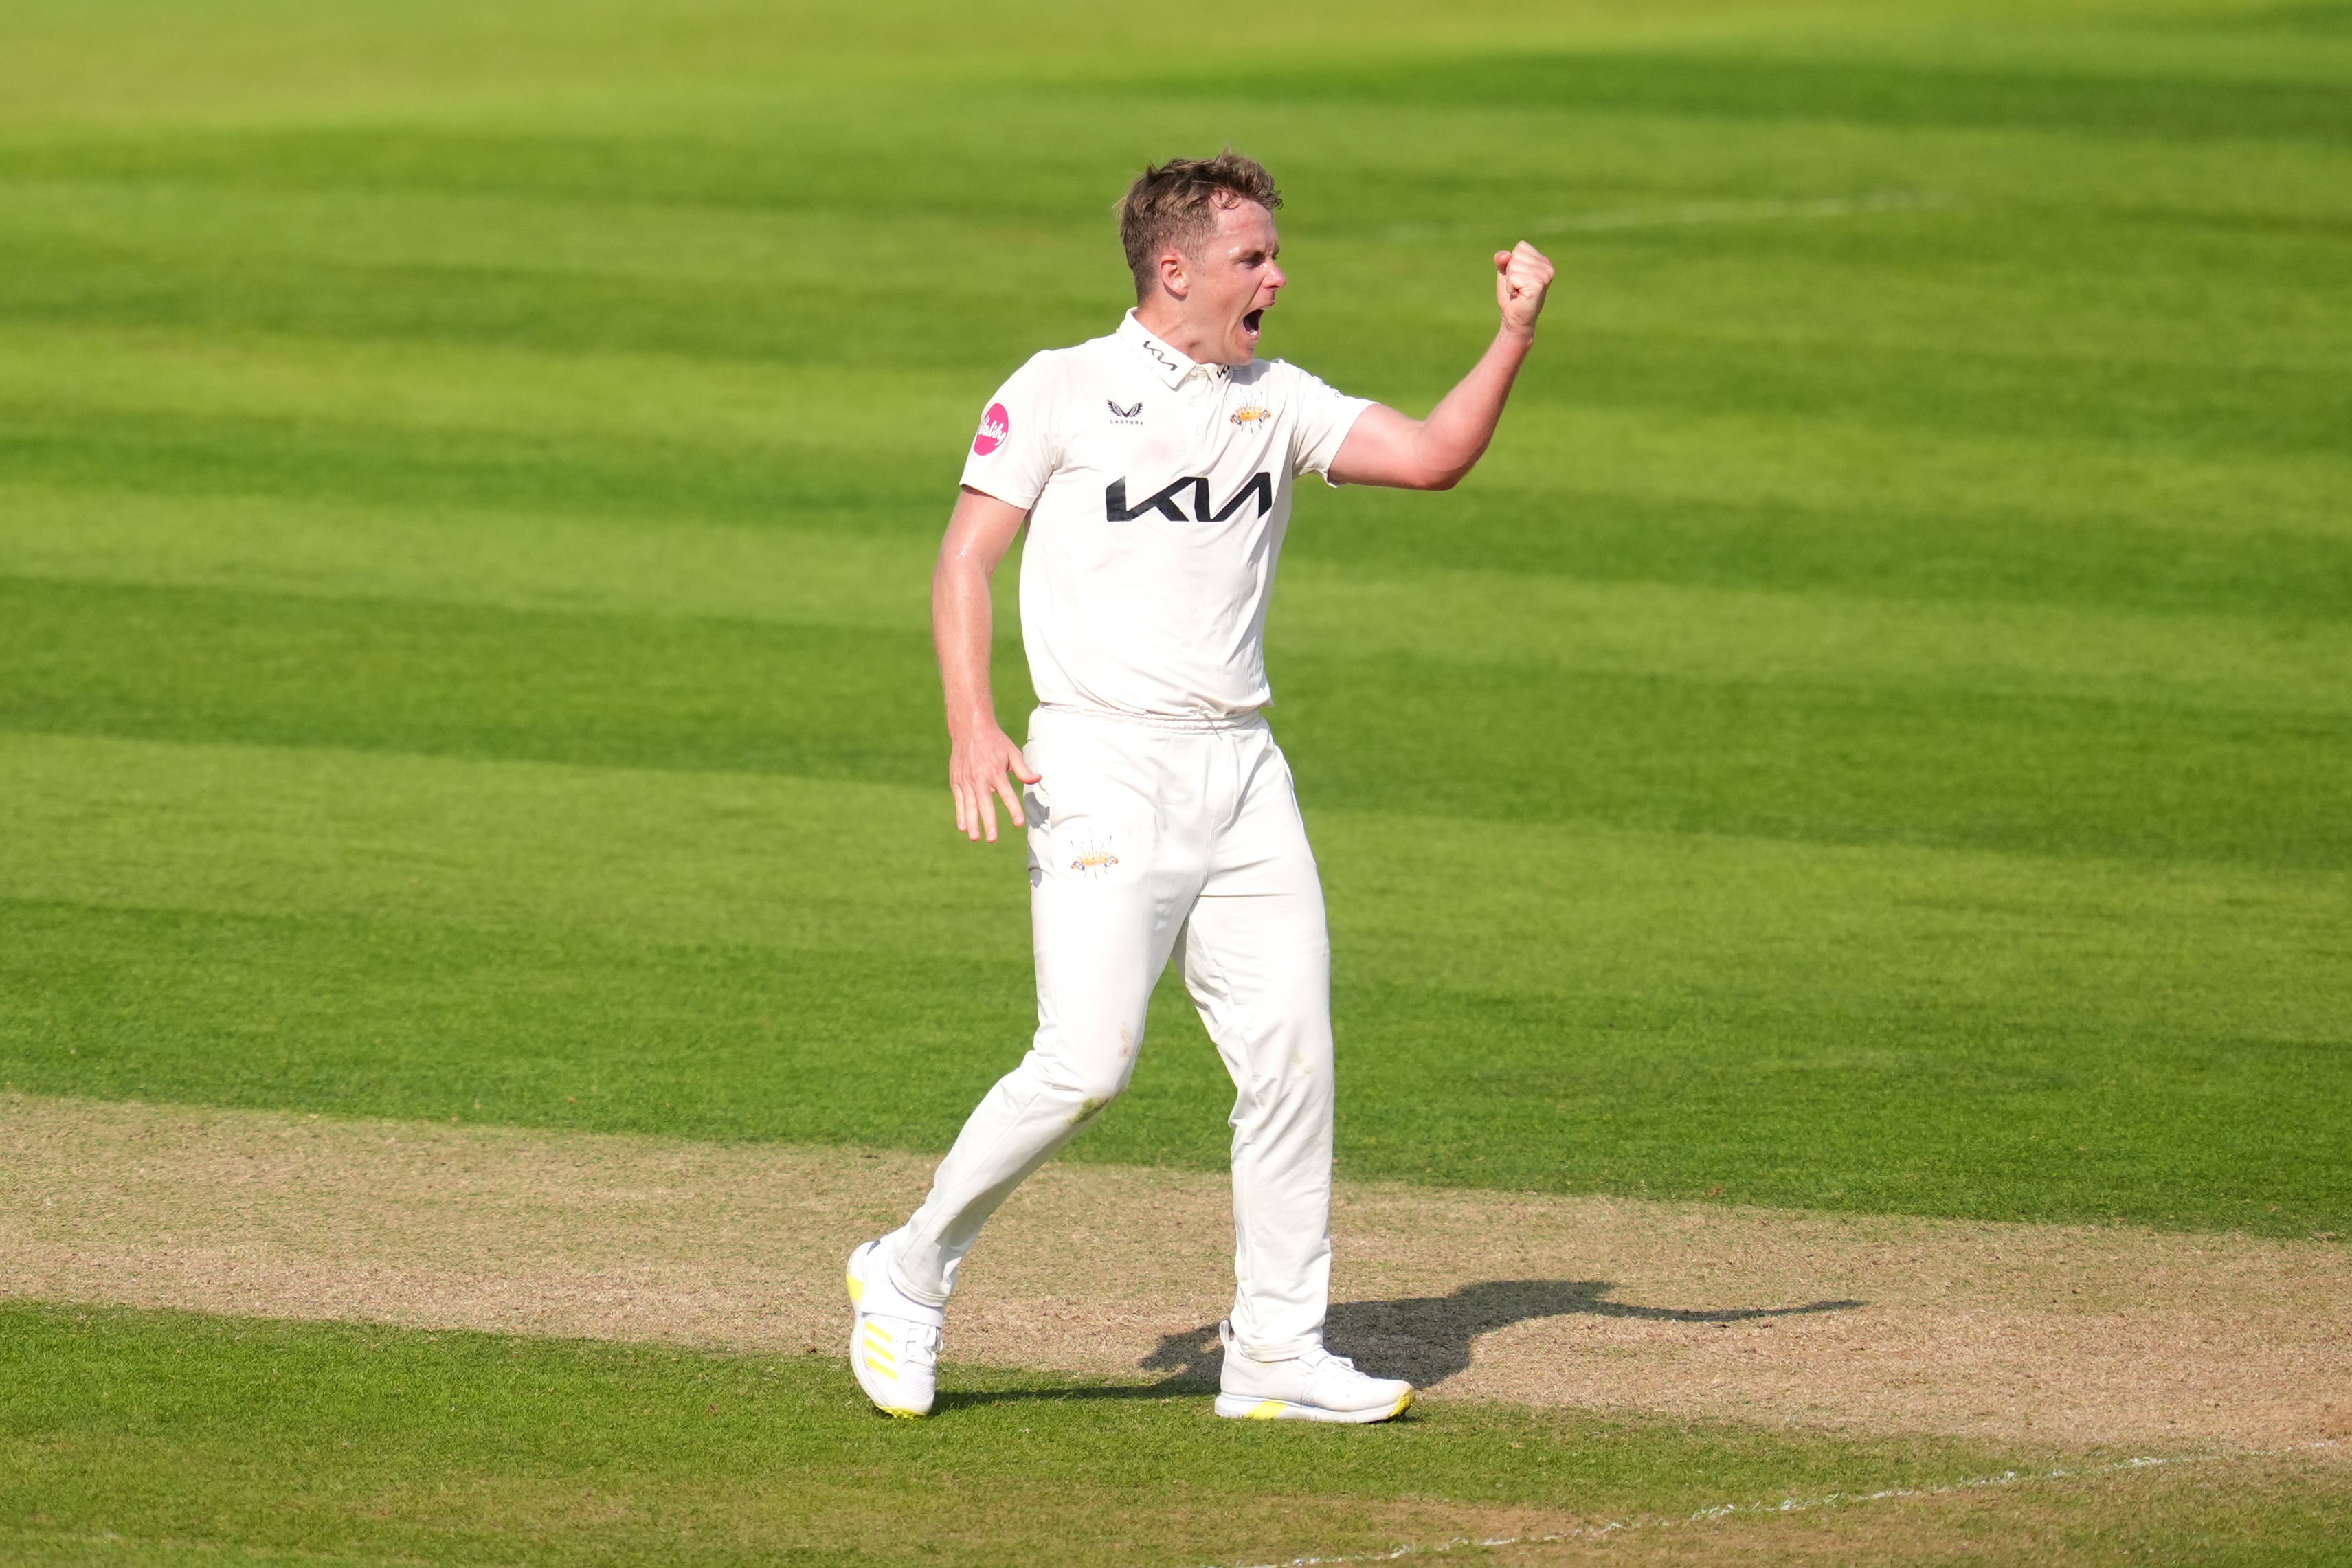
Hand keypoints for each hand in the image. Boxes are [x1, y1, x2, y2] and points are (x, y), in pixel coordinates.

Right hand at [948, 723, 1039, 842]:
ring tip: (975, 838)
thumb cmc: (995, 742)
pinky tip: (963, 827)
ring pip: (969, 805)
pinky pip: (959, 801)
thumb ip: (1023, 769)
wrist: (969, 728)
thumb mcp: (1012, 752)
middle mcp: (980, 778)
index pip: (1007, 795)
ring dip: (972, 823)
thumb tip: (1038, 780)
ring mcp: (966, 780)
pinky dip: (960, 814)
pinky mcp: (956, 781)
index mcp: (996, 772)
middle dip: (989, 822)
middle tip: (993, 839)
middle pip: (985, 804)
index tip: (1019, 823)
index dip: (1013, 809)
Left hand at [1493, 241, 1553, 335]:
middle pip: (1516, 256)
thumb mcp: (1506, 274)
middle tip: (1518, 287)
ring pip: (1513, 266)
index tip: (1519, 278)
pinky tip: (1519, 296)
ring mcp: (1544, 276)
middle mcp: (1547, 267)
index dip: (1512, 262)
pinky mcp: (1537, 286)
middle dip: (1511, 272)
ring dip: (1510, 281)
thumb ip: (1503, 261)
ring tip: (1519, 292)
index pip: (1521, 247)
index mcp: (1543, 261)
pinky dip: (1510, 288)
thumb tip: (1503, 255)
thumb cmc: (1512, 298)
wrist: (1515, 320)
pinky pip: (1513, 278)